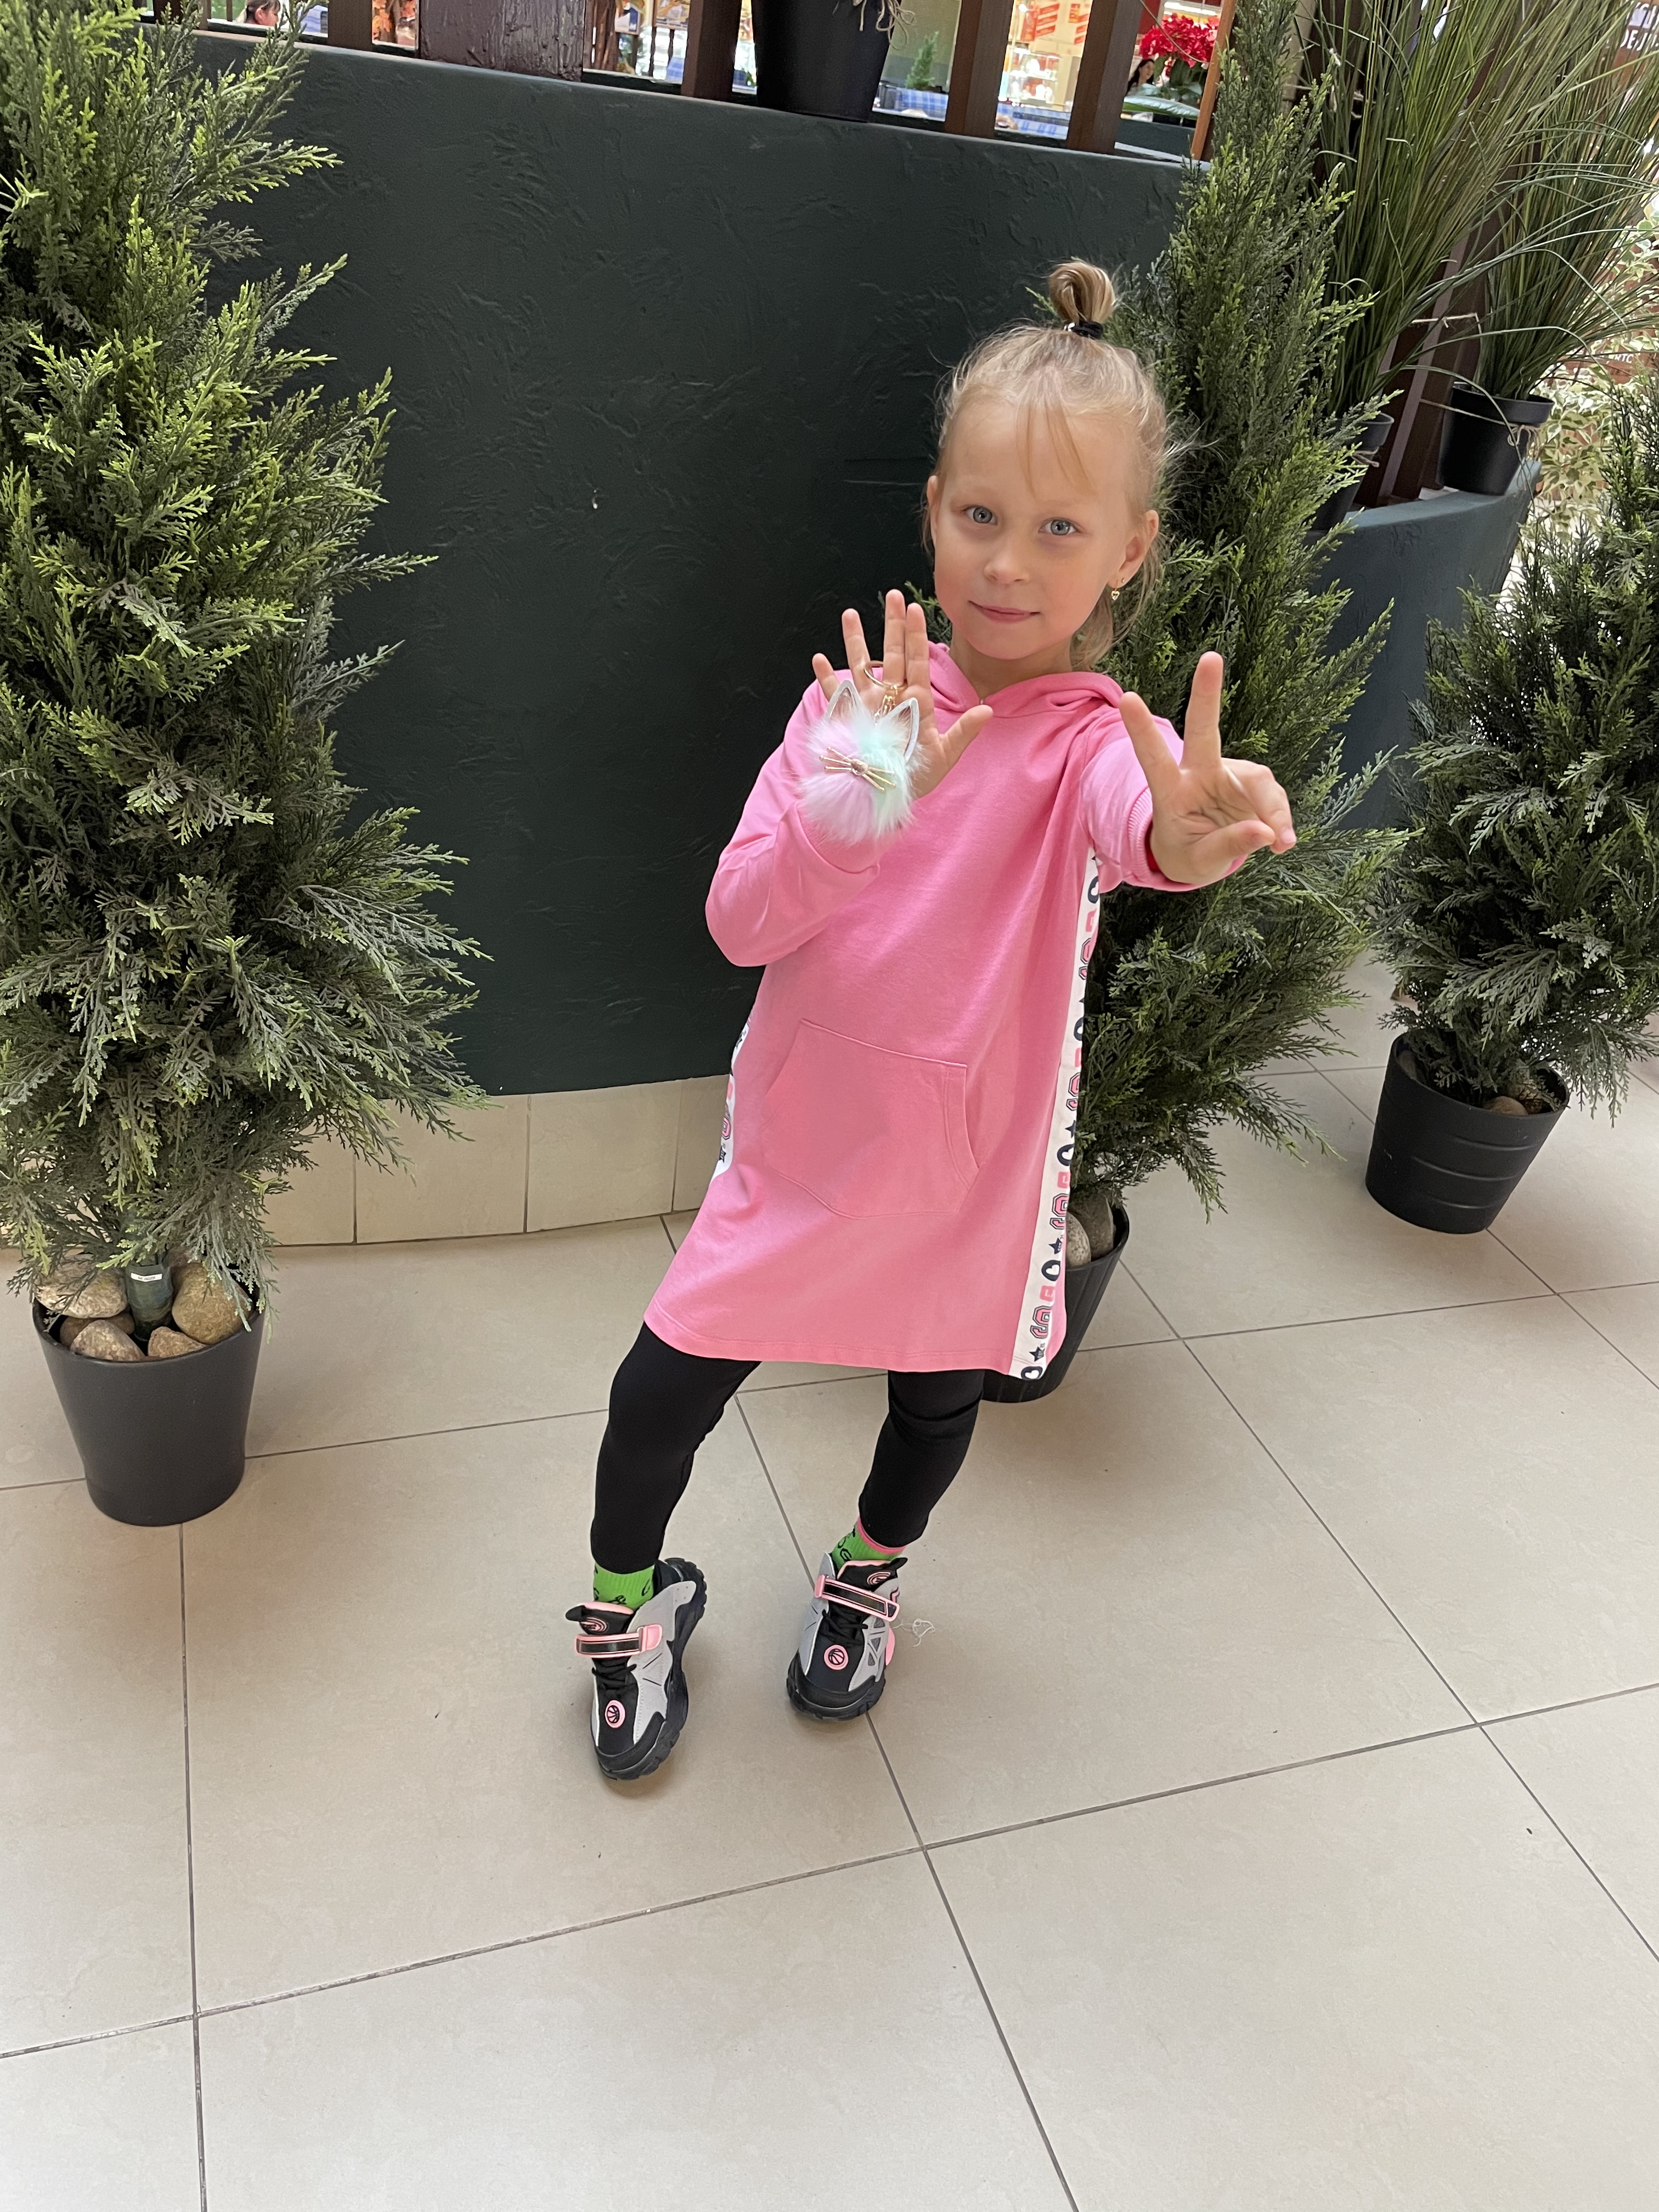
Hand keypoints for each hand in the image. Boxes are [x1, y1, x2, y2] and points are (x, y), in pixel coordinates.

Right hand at [812, 590, 991, 800]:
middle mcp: (891, 698)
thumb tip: (986, 710)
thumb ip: (964, 732)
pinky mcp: (848, 719)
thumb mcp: (944, 756)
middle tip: (892, 596)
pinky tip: (819, 659)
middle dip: (892, 625)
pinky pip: (835, 695)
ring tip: (851, 614)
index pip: (917, 662)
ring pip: (861, 666)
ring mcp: (868, 707)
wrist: (888, 797)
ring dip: (856, 641)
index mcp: (915, 703)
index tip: (915, 610)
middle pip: (892, 654)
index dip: (916, 636)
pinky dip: (826, 678)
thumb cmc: (918, 777)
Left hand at [1119, 652, 1295, 885]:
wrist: (1204, 853)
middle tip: (1210, 658)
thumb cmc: (1190, 853)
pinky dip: (1282, 821)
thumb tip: (1267, 833)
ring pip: (1259, 782)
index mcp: (1171, 791)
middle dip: (1206, 693)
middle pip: (1203, 729)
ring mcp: (1228, 773)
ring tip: (1279, 845)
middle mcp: (1199, 773)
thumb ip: (1228, 846)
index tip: (1127, 698)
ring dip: (1274, 812)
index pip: (1154, 759)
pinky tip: (1280, 842)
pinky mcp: (1254, 781)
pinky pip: (1275, 799)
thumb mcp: (1200, 861)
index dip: (1142, 731)